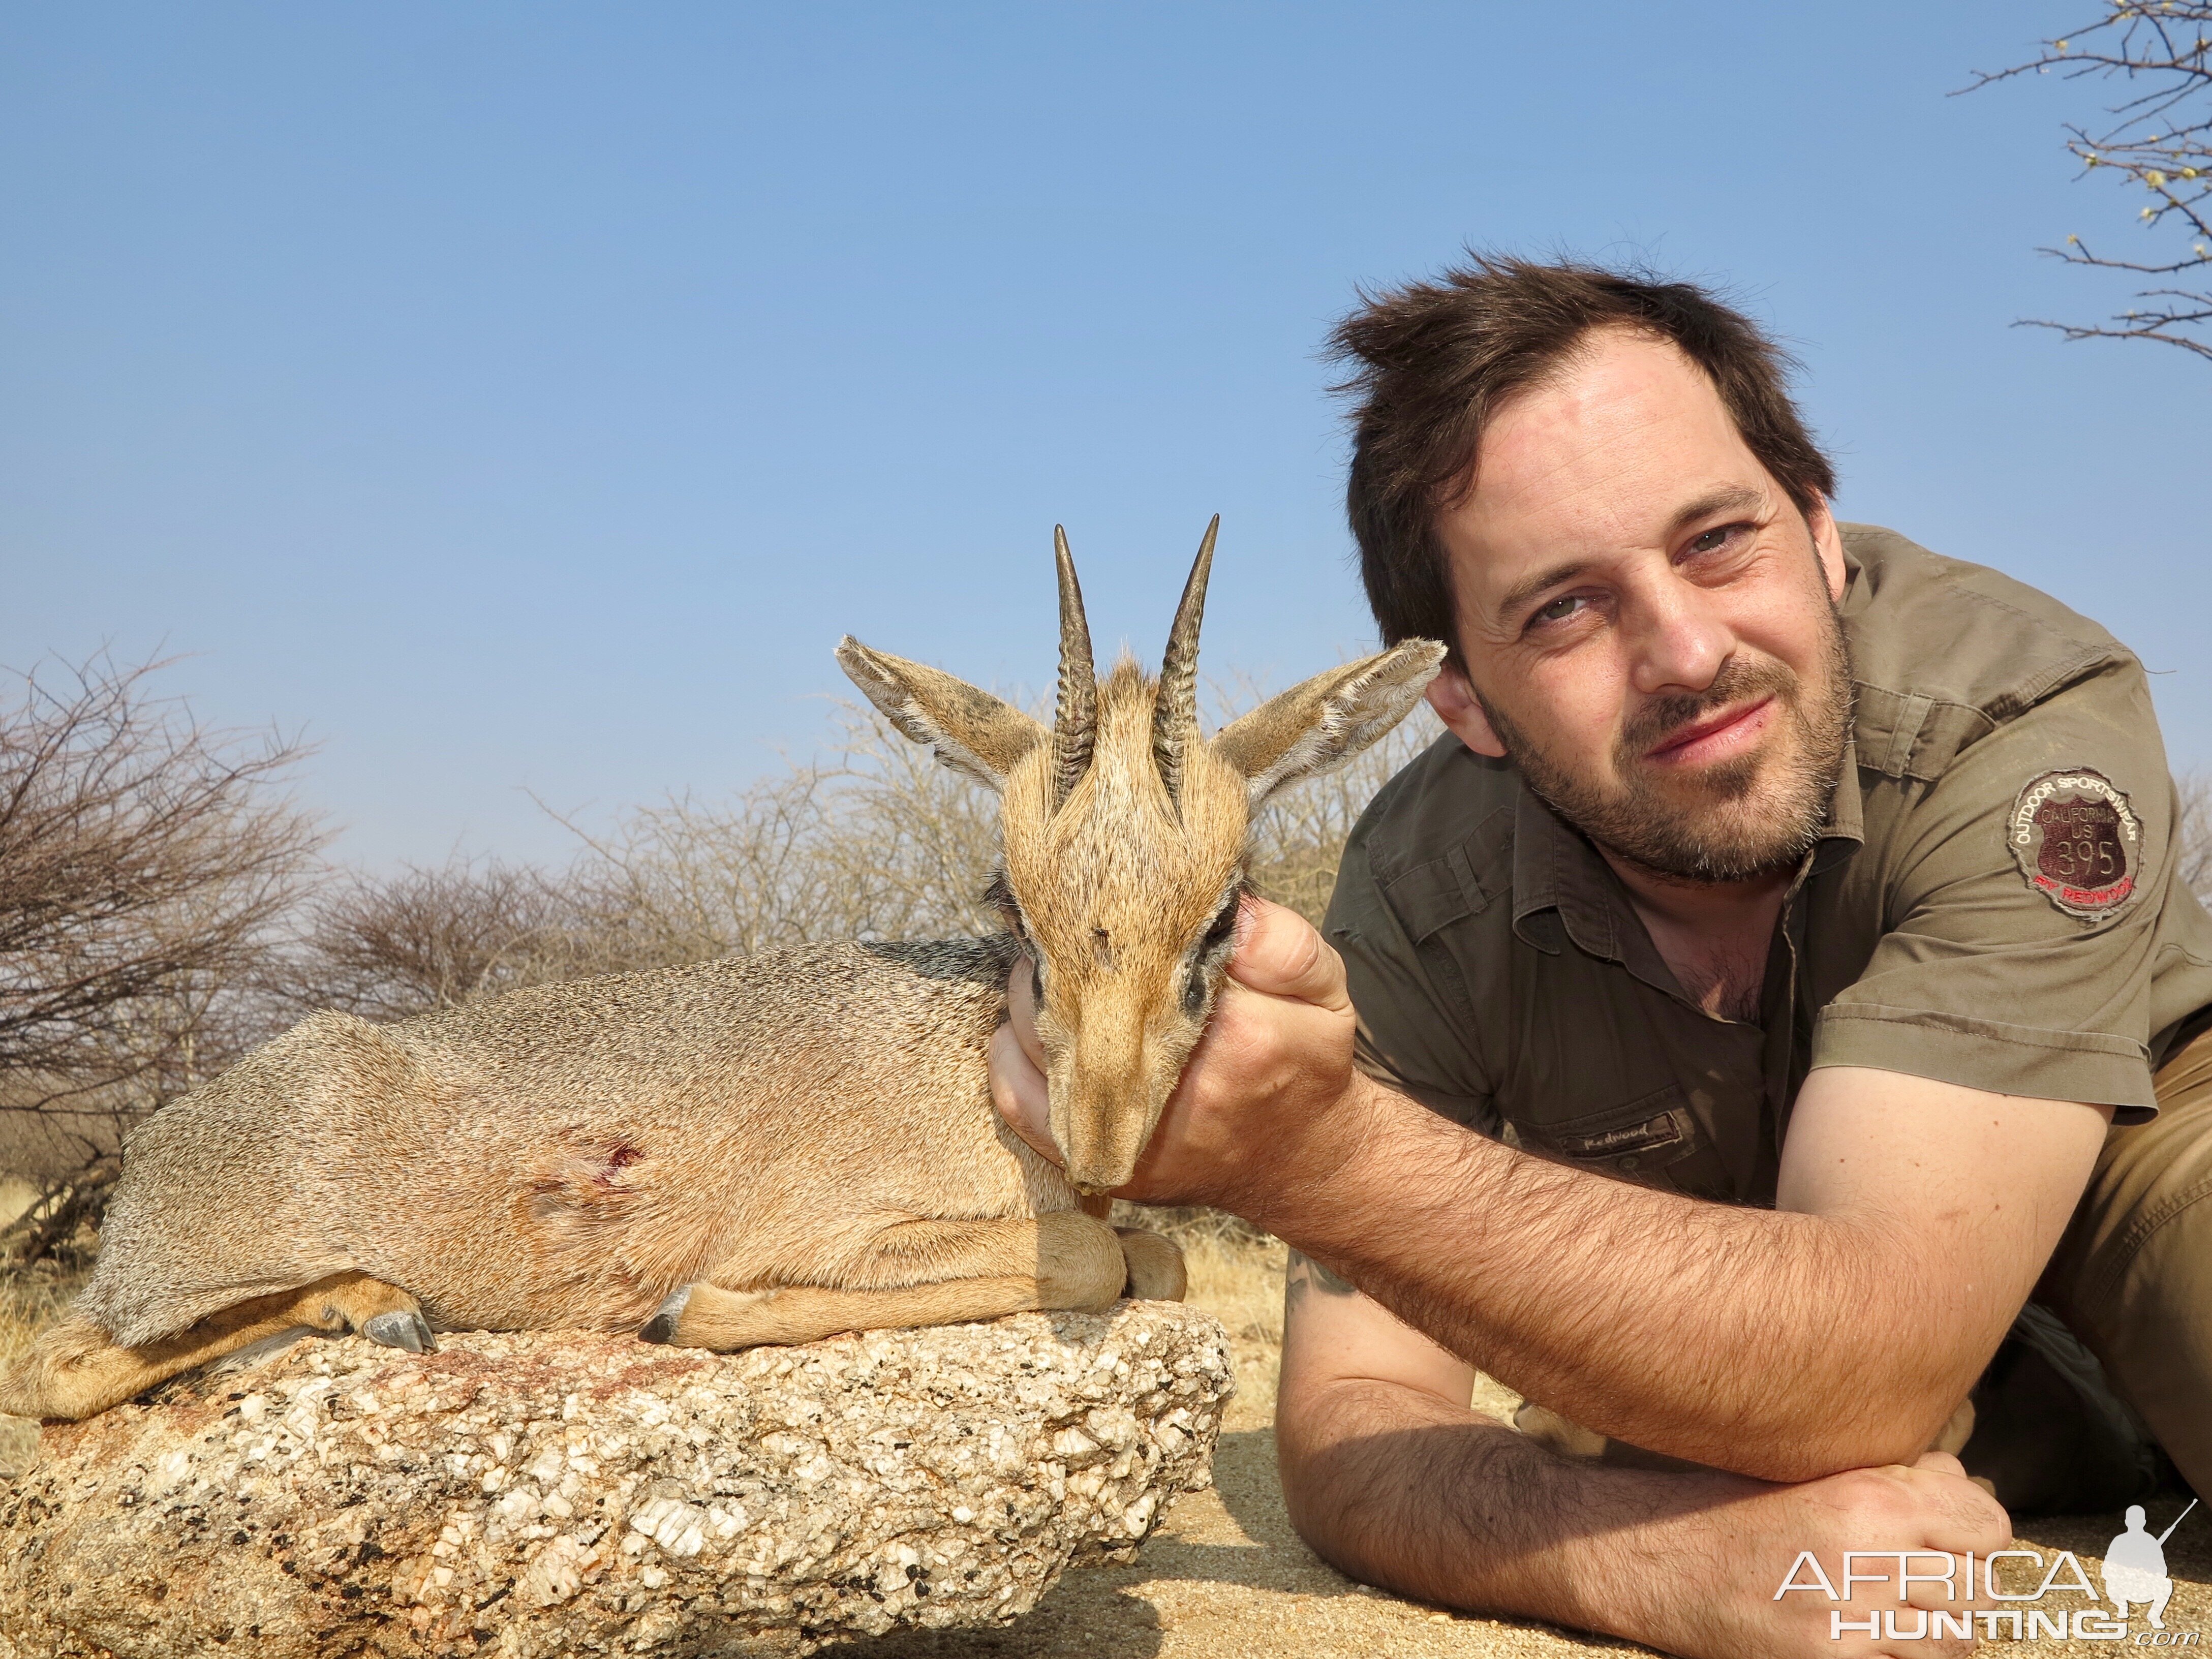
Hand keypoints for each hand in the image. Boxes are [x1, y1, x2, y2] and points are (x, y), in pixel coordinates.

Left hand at [986, 896, 1368, 1214]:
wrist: (1306, 1163)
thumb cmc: (1307, 1063)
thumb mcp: (1324, 991)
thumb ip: (1284, 943)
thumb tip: (1228, 906)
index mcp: (1237, 1035)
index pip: (1144, 961)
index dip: (1106, 925)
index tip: (1094, 903)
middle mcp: (1177, 1089)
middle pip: (1075, 1004)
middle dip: (1054, 959)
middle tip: (1058, 933)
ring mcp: (1136, 1134)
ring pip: (1037, 1051)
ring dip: (1027, 1004)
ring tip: (1043, 977)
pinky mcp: (1108, 1164)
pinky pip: (1025, 1110)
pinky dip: (1010, 1063)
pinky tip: (1024, 1034)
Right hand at [1642, 1452, 2010, 1658]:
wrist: (1653, 1560)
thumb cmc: (1727, 1509)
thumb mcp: (1808, 1471)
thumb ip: (1890, 1474)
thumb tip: (1957, 1474)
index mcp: (1870, 1496)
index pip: (1987, 1525)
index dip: (1977, 1530)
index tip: (1953, 1535)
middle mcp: (1870, 1556)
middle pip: (1978, 1586)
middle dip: (1960, 1584)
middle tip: (1923, 1579)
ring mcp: (1852, 1618)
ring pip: (1957, 1641)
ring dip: (1941, 1630)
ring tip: (1905, 1616)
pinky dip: (1903, 1657)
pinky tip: (1874, 1641)